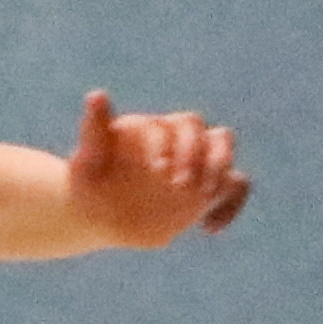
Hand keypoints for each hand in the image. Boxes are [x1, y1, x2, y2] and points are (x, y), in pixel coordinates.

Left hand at [66, 91, 249, 245]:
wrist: (98, 215)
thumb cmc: (88, 185)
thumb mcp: (86, 163)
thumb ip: (95, 130)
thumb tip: (97, 94)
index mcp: (153, 130)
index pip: (177, 126)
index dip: (172, 145)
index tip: (157, 169)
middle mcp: (179, 142)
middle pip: (214, 134)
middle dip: (202, 157)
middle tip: (181, 185)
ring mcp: (196, 165)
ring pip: (226, 152)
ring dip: (221, 170)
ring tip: (202, 196)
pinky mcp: (206, 191)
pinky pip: (235, 186)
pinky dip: (231, 204)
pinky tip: (209, 229)